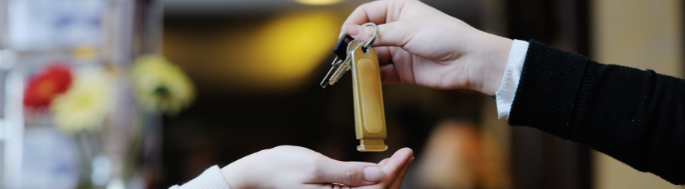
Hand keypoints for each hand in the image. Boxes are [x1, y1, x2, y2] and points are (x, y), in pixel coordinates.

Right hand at [221, 145, 413, 188]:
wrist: (255, 175)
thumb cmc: (279, 168)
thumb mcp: (315, 166)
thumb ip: (348, 173)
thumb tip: (378, 174)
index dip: (395, 171)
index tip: (407, 152)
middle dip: (395, 175)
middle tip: (407, 153)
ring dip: (386, 178)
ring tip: (397, 159)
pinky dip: (372, 181)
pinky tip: (377, 168)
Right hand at [342, 0, 512, 95]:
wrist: (469, 61)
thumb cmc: (444, 36)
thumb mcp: (407, 30)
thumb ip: (377, 34)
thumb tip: (351, 32)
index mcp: (399, 10)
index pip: (367, 13)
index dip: (354, 23)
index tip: (345, 36)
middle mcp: (397, 29)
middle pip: (367, 36)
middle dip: (356, 45)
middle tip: (345, 56)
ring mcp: (400, 50)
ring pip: (373, 56)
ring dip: (363, 62)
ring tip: (354, 68)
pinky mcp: (403, 71)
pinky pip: (382, 73)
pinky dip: (372, 77)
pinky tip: (366, 79)